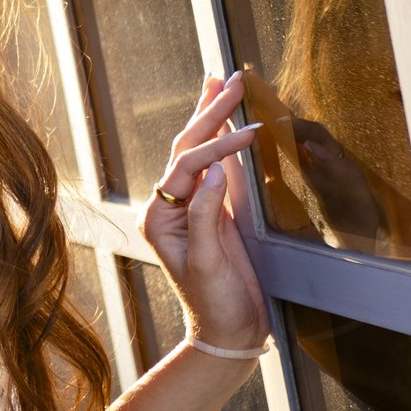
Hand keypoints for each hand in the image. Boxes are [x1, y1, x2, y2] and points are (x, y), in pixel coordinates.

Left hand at [143, 73, 267, 353]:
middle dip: (210, 112)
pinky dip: (223, 140)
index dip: (218, 146)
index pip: (187, 166)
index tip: (250, 132)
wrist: (228, 331)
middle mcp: (169, 206)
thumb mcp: (208, 261)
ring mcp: (190, 206)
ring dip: (213, 117)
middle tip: (233, 79)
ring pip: (199, 151)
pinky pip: (216, 167)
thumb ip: (207, 214)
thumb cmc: (214, 302)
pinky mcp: (212, 211)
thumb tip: (215, 168)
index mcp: (159, 216)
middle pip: (188, 148)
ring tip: (224, 84)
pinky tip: (229, 121)